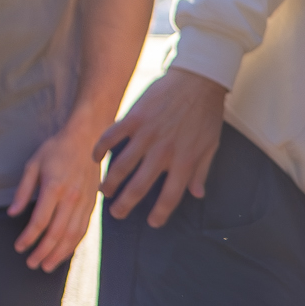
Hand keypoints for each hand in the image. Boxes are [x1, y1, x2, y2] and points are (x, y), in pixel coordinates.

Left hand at [5, 120, 105, 270]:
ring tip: (48, 266)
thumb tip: (13, 213)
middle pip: (58, 233)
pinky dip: (74, 244)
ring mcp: (85, 202)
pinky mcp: (93, 204)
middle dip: (44, 252)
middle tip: (32, 264)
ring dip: (60, 253)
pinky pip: (84, 229)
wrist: (88, 139)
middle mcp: (72, 198)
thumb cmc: (57, 150)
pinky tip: (65, 252)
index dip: (29, 237)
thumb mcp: (33, 164)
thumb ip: (23, 190)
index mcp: (55, 187)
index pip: (40, 220)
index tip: (19, 247)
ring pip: (73, 235)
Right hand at [97, 67, 230, 227]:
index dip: (161, 212)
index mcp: (185, 161)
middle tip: (116, 214)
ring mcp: (146, 135)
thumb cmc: (206, 115)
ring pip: (122, 166)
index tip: (153, 223)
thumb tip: (197, 194)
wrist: (198, 82)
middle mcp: (164, 152)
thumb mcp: (210, 146)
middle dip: (126, 204)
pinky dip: (100, 148)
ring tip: (103, 192)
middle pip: (140, 186)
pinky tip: (94, 158)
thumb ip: (201, 171)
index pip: (171, 195)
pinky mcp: (134, 118)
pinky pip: (111, 137)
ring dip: (110, 182)